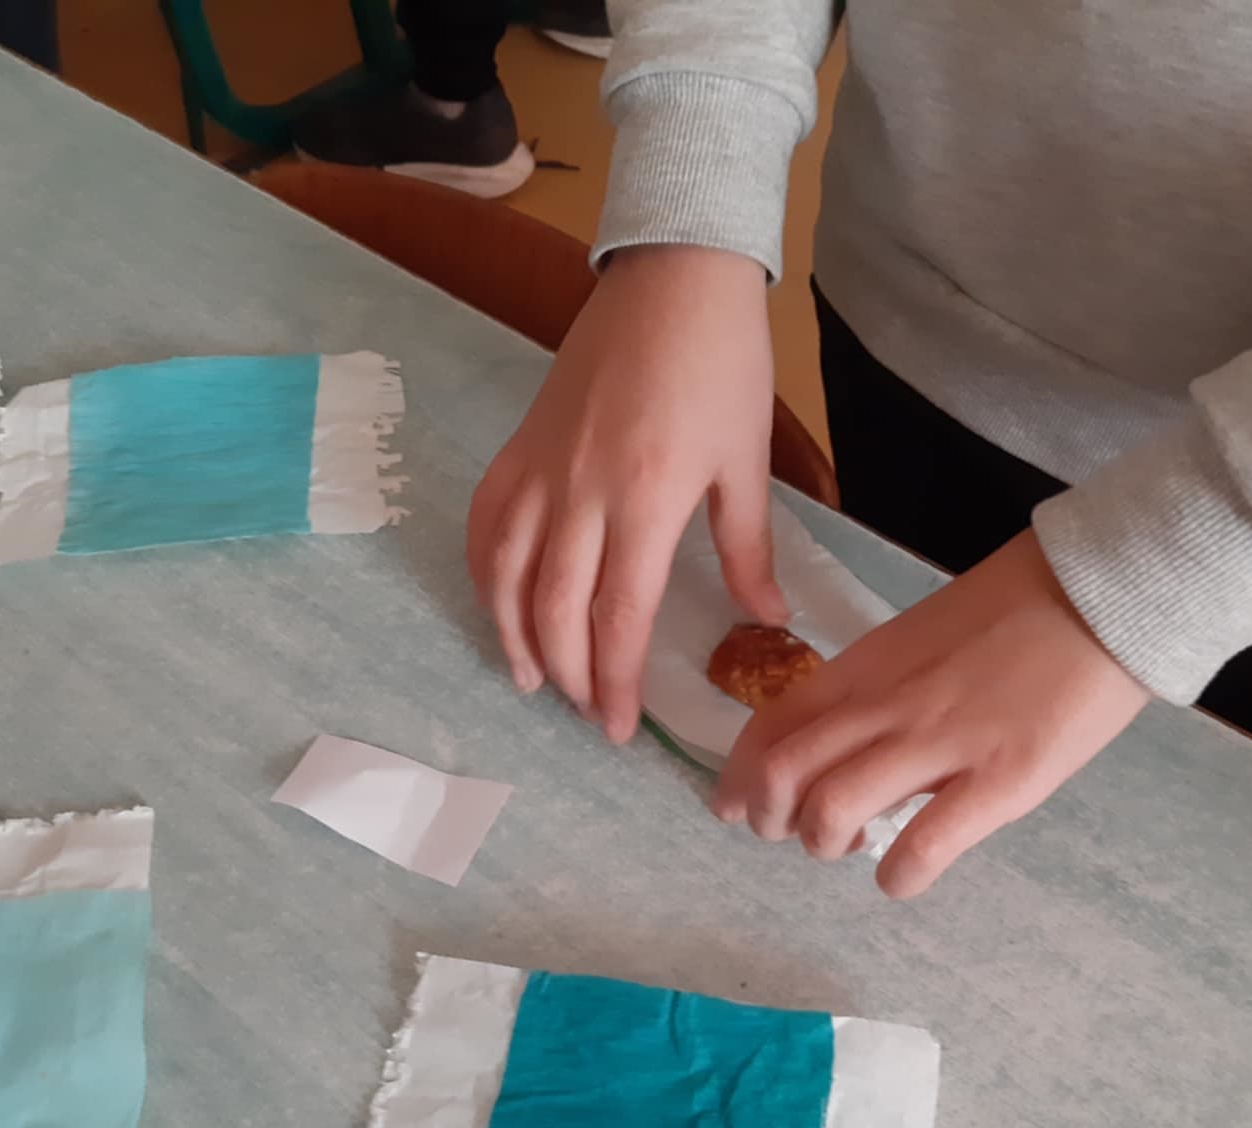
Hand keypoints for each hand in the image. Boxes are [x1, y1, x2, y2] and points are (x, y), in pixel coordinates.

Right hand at [469, 243, 787, 742]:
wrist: (674, 276)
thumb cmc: (723, 364)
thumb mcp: (747, 462)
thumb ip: (747, 549)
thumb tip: (767, 620)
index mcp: (646, 499)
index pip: (618, 616)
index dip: (615, 681)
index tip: (620, 726)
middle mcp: (581, 491)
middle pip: (555, 608)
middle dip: (568, 673)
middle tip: (586, 713)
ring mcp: (542, 466)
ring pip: (507, 572)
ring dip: (514, 634)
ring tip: (531, 679)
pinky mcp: (521, 444)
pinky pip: (487, 521)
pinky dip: (485, 570)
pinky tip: (499, 602)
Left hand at [714, 531, 1149, 897]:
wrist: (1103, 592)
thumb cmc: (1017, 611)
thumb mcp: (921, 636)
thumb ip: (878, 686)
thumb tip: (846, 743)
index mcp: (867, 666)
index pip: (773, 725)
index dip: (739, 777)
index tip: (734, 806)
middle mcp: (887, 706)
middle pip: (784, 773)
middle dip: (768, 819)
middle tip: (789, 834)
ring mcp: (941, 745)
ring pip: (833, 811)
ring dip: (825, 845)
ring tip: (852, 847)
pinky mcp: (1000, 781)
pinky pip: (923, 846)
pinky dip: (897, 876)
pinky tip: (902, 876)